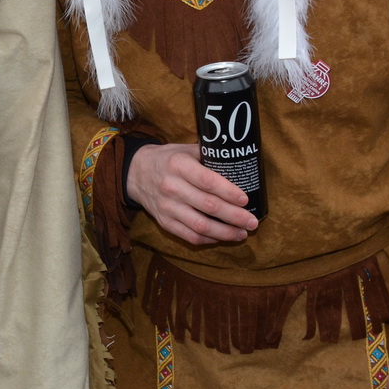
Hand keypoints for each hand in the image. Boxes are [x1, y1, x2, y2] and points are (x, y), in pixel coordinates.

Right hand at [126, 144, 256, 243]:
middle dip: (235, 216)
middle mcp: (171, 187)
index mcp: (178, 165)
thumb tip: (239, 158)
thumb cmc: (168, 159)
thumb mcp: (185, 150)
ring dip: (225, 232)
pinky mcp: (164, 222)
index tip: (245, 199)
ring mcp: (167, 207)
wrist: (135, 172)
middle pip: (208, 206)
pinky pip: (189, 235)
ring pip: (200, 225)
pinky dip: (208, 239)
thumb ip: (209, 155)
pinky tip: (222, 237)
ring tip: (242, 233)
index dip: (229, 192)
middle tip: (252, 221)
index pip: (207, 181)